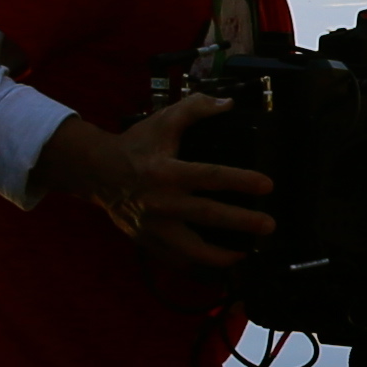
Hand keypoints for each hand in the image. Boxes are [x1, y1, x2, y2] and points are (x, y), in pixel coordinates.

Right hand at [47, 96, 270, 269]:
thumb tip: (229, 104)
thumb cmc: (136, 145)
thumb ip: (196, 107)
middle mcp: (161, 202)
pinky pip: (177, 259)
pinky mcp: (147, 241)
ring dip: (222, 255)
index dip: (241, 180)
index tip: (267, 185)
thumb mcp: (163, 120)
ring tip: (246, 252)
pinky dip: (199, 263)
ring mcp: (152, 226)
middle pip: (208, 215)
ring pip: (192, 249)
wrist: (97, 172)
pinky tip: (219, 261)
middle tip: (269, 225)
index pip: (210, 176)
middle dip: (242, 222)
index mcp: (166, 171)